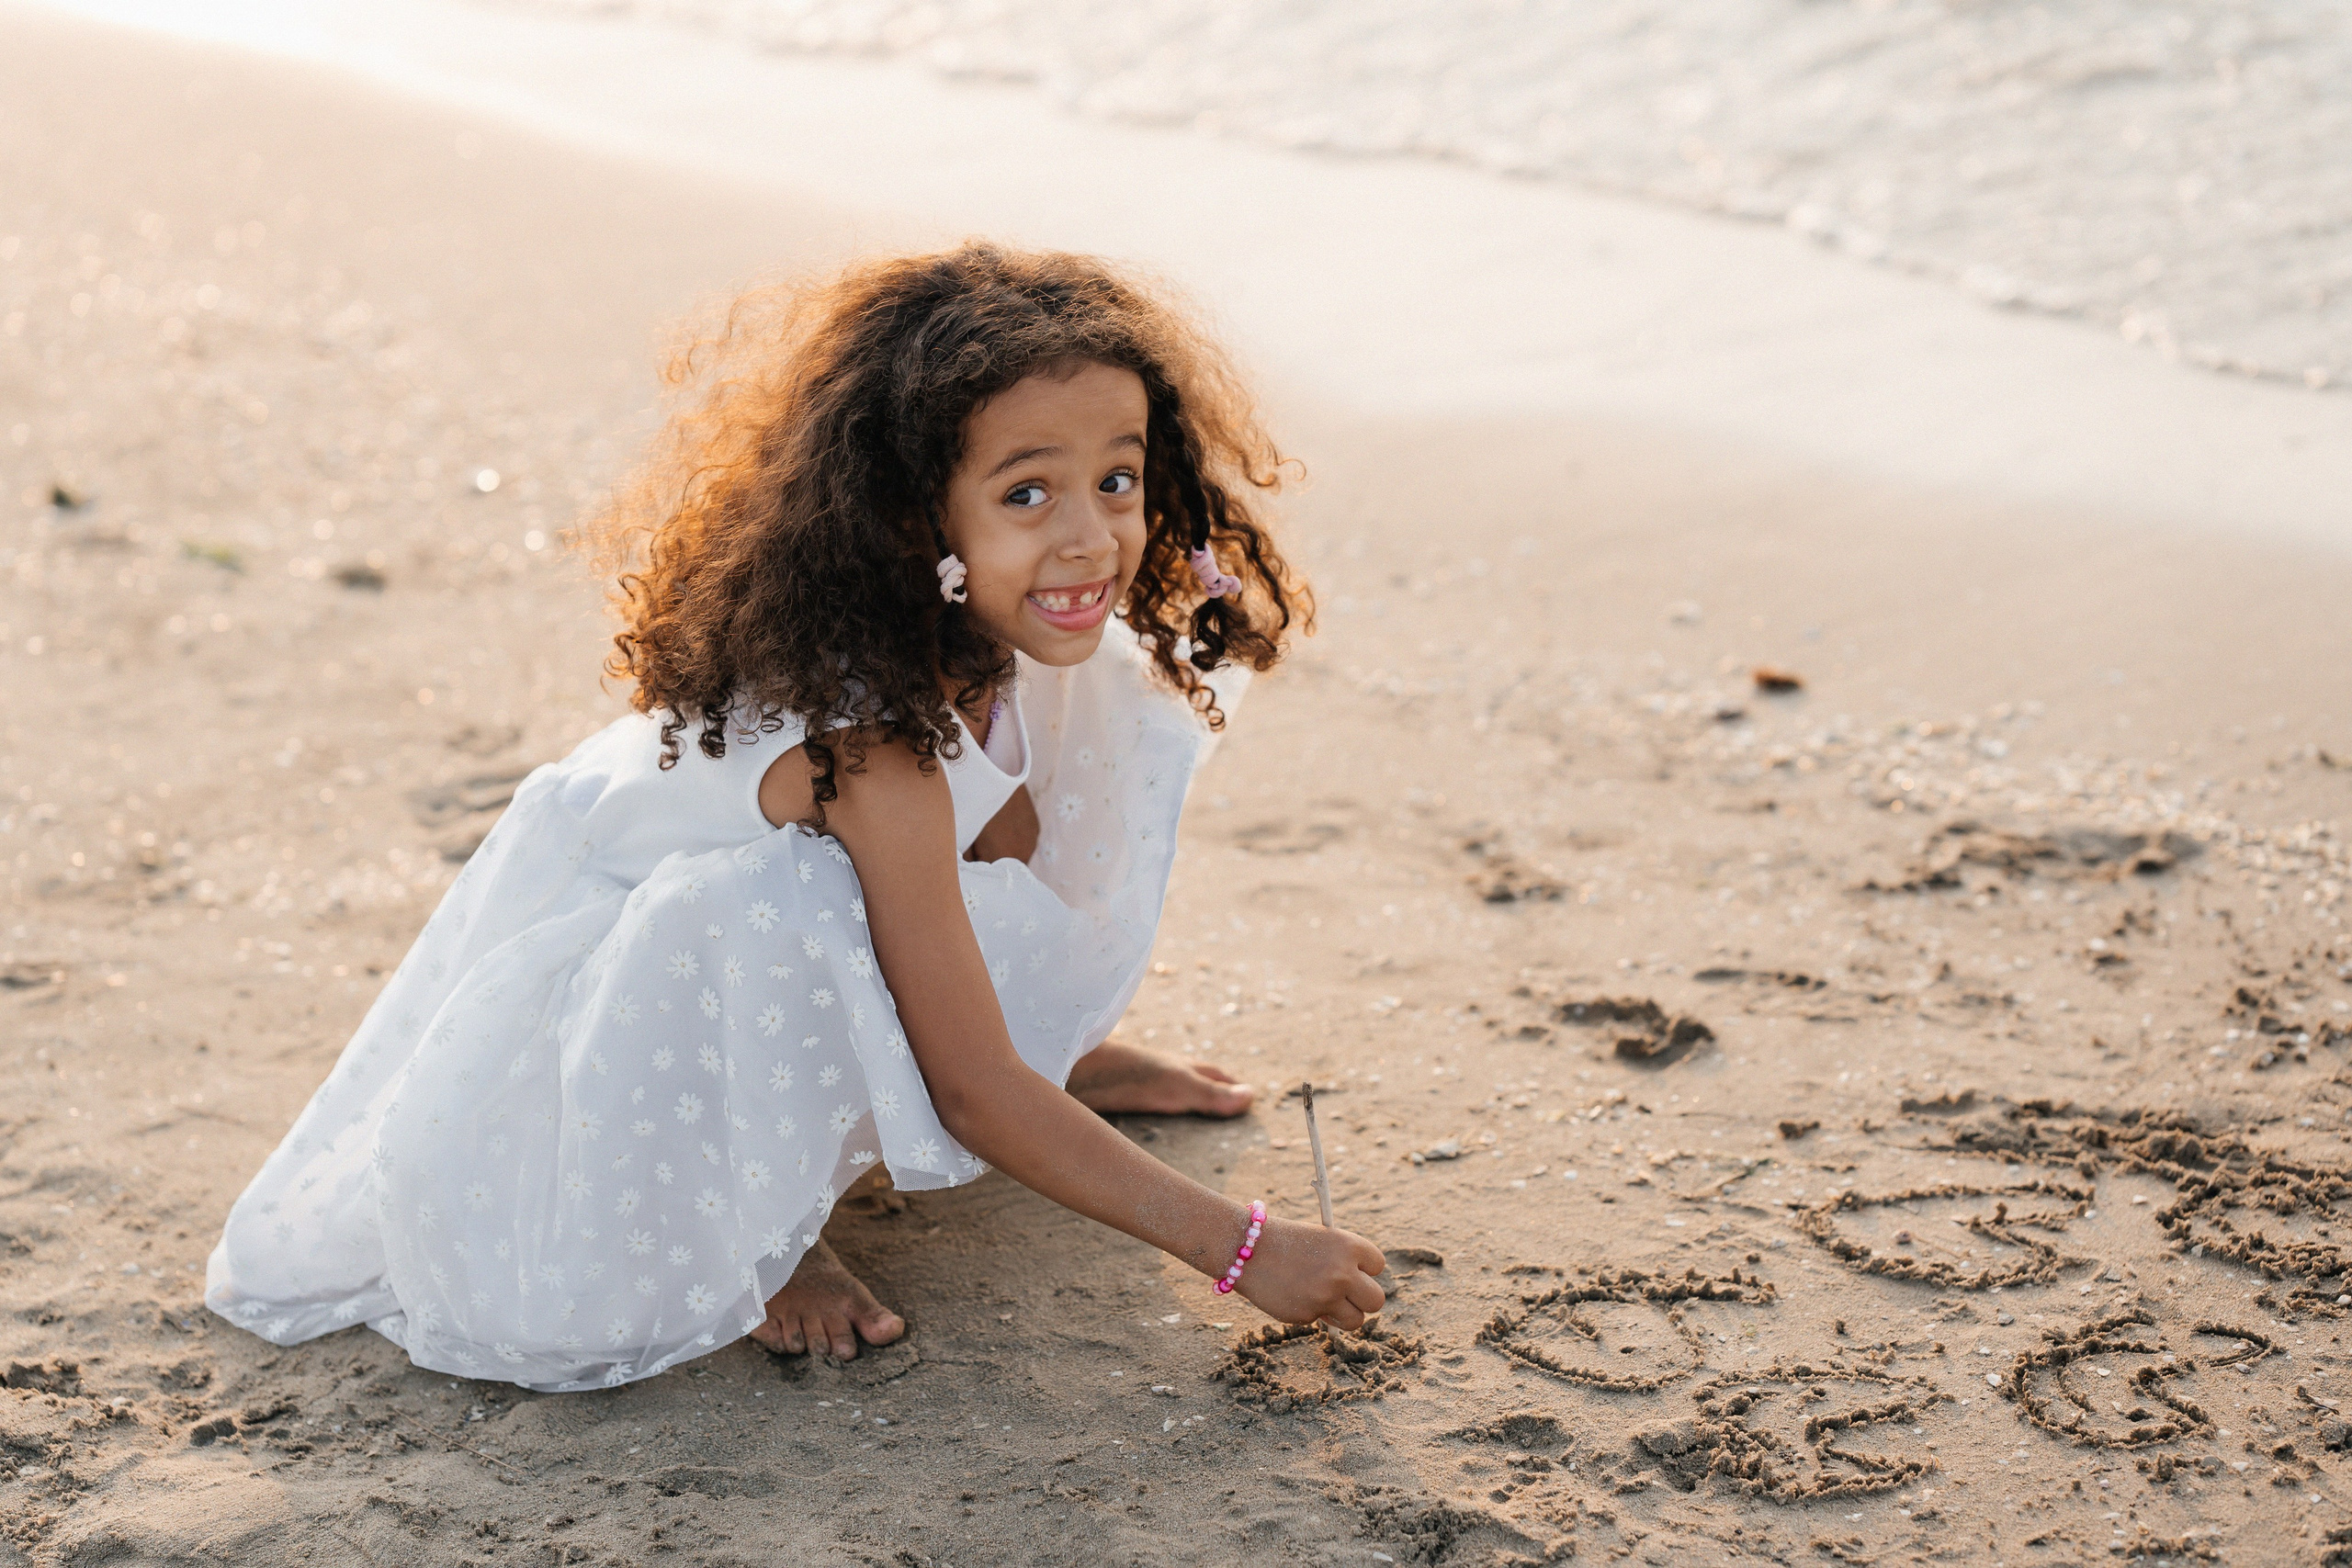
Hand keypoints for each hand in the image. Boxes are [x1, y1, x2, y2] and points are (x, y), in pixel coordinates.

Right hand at [1232, 1213, 1385, 1329]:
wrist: (1245, 1249)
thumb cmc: (1284, 1240)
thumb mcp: (1321, 1240)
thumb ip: (1344, 1262)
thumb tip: (1360, 1291)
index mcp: (1349, 1246)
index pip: (1378, 1266)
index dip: (1365, 1269)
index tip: (1352, 1269)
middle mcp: (1342, 1272)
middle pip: (1376, 1300)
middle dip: (1363, 1299)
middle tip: (1347, 1295)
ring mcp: (1326, 1296)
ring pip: (1356, 1320)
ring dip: (1344, 1314)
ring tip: (1323, 1300)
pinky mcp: (1308, 1315)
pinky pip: (1321, 1320)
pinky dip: (1311, 1311)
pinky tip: (1293, 1294)